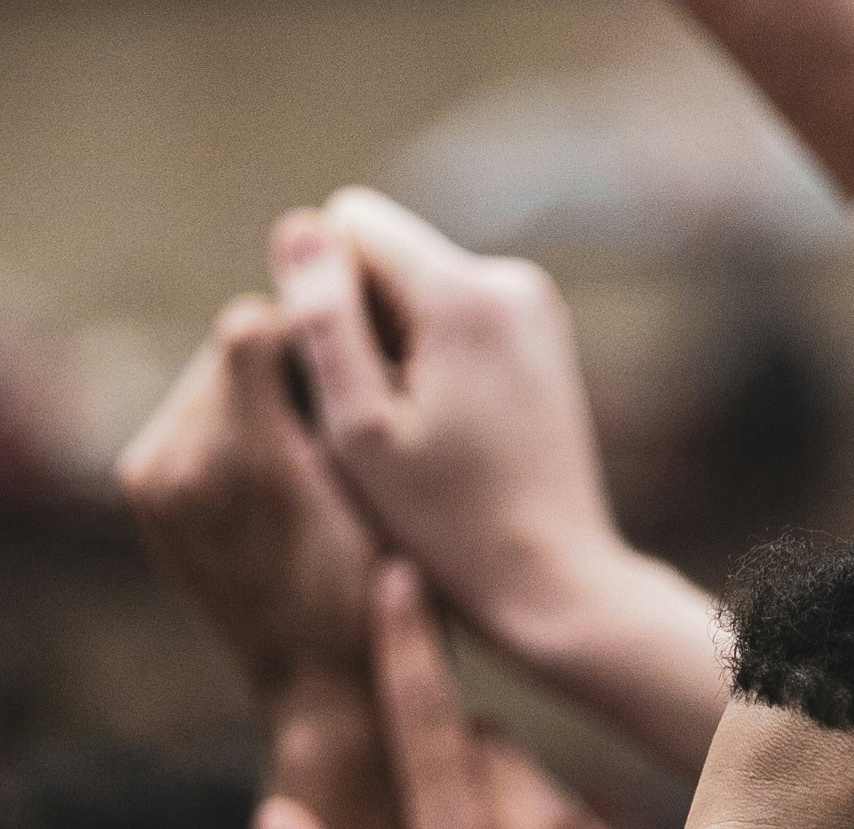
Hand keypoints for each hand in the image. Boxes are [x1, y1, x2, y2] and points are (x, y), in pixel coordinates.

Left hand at [117, 293, 381, 693]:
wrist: (325, 693)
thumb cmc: (380, 595)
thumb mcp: (383, 488)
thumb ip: (344, 397)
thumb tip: (331, 299)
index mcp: (234, 457)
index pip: (256, 325)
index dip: (317, 331)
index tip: (360, 355)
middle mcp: (170, 462)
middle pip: (231, 348)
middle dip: (291, 362)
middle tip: (346, 395)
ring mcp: (147, 479)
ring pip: (213, 378)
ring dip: (265, 389)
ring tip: (319, 434)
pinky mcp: (143, 491)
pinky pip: (195, 416)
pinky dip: (239, 422)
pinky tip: (284, 459)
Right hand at [273, 193, 727, 777]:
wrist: (555, 580)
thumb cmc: (449, 525)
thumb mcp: (361, 432)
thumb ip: (324, 323)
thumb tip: (298, 226)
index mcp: (465, 294)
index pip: (351, 223)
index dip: (327, 299)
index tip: (349, 385)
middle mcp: (511, 279)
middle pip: (387, 255)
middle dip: (363, 324)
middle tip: (383, 425)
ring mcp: (533, 306)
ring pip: (416, 290)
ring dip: (395, 350)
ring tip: (416, 436)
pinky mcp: (540, 334)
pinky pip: (452, 318)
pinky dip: (432, 364)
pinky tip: (447, 435)